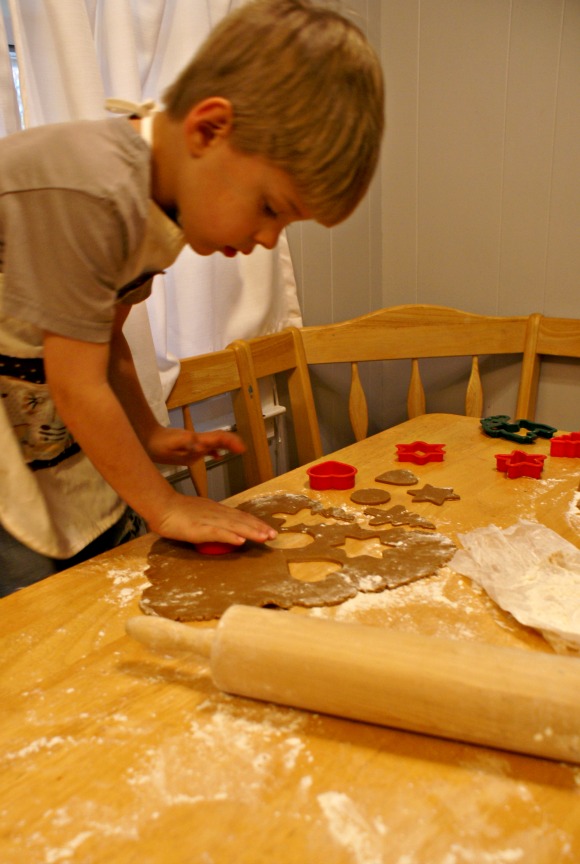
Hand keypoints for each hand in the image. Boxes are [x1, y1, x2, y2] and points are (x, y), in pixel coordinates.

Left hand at [144, 426, 245, 465]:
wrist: (148, 438)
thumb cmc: (158, 444)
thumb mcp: (171, 447)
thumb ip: (187, 445)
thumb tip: (201, 445)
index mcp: (196, 440)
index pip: (217, 438)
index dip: (230, 442)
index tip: (240, 447)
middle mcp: (198, 439)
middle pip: (219, 438)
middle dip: (232, 442)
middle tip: (243, 449)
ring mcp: (195, 442)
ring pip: (215, 441)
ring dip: (227, 445)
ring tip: (238, 450)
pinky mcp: (190, 445)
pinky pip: (206, 447)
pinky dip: (215, 450)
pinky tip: (218, 456)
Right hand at [151, 492, 276, 546]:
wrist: (161, 505)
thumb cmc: (177, 511)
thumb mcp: (200, 514)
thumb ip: (212, 520)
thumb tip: (224, 527)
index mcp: (217, 511)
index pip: (241, 517)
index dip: (255, 523)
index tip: (268, 530)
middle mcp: (217, 513)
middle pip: (242, 521)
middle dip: (259, 528)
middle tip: (274, 535)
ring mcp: (208, 520)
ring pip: (234, 526)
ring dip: (251, 532)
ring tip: (264, 537)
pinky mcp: (199, 528)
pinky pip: (217, 532)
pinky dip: (230, 536)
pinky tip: (240, 541)